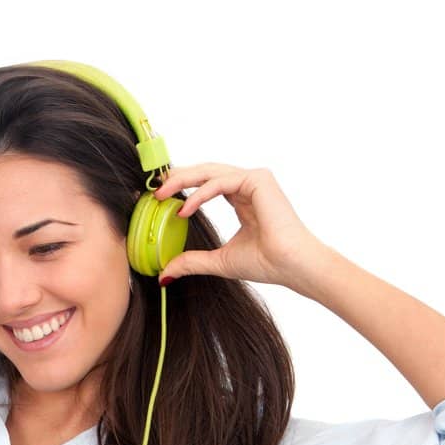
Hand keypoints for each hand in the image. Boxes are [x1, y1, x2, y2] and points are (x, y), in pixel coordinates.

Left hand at [153, 164, 328, 289]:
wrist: (291, 266)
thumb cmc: (266, 263)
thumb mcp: (219, 261)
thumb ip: (192, 262)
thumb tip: (165, 273)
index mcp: (241, 199)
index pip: (205, 184)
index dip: (181, 187)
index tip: (158, 197)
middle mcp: (247, 186)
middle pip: (204, 172)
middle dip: (177, 178)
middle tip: (153, 190)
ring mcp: (254, 180)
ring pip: (210, 172)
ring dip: (182, 181)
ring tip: (161, 194)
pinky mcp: (259, 180)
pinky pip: (221, 182)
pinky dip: (200, 194)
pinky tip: (184, 209)